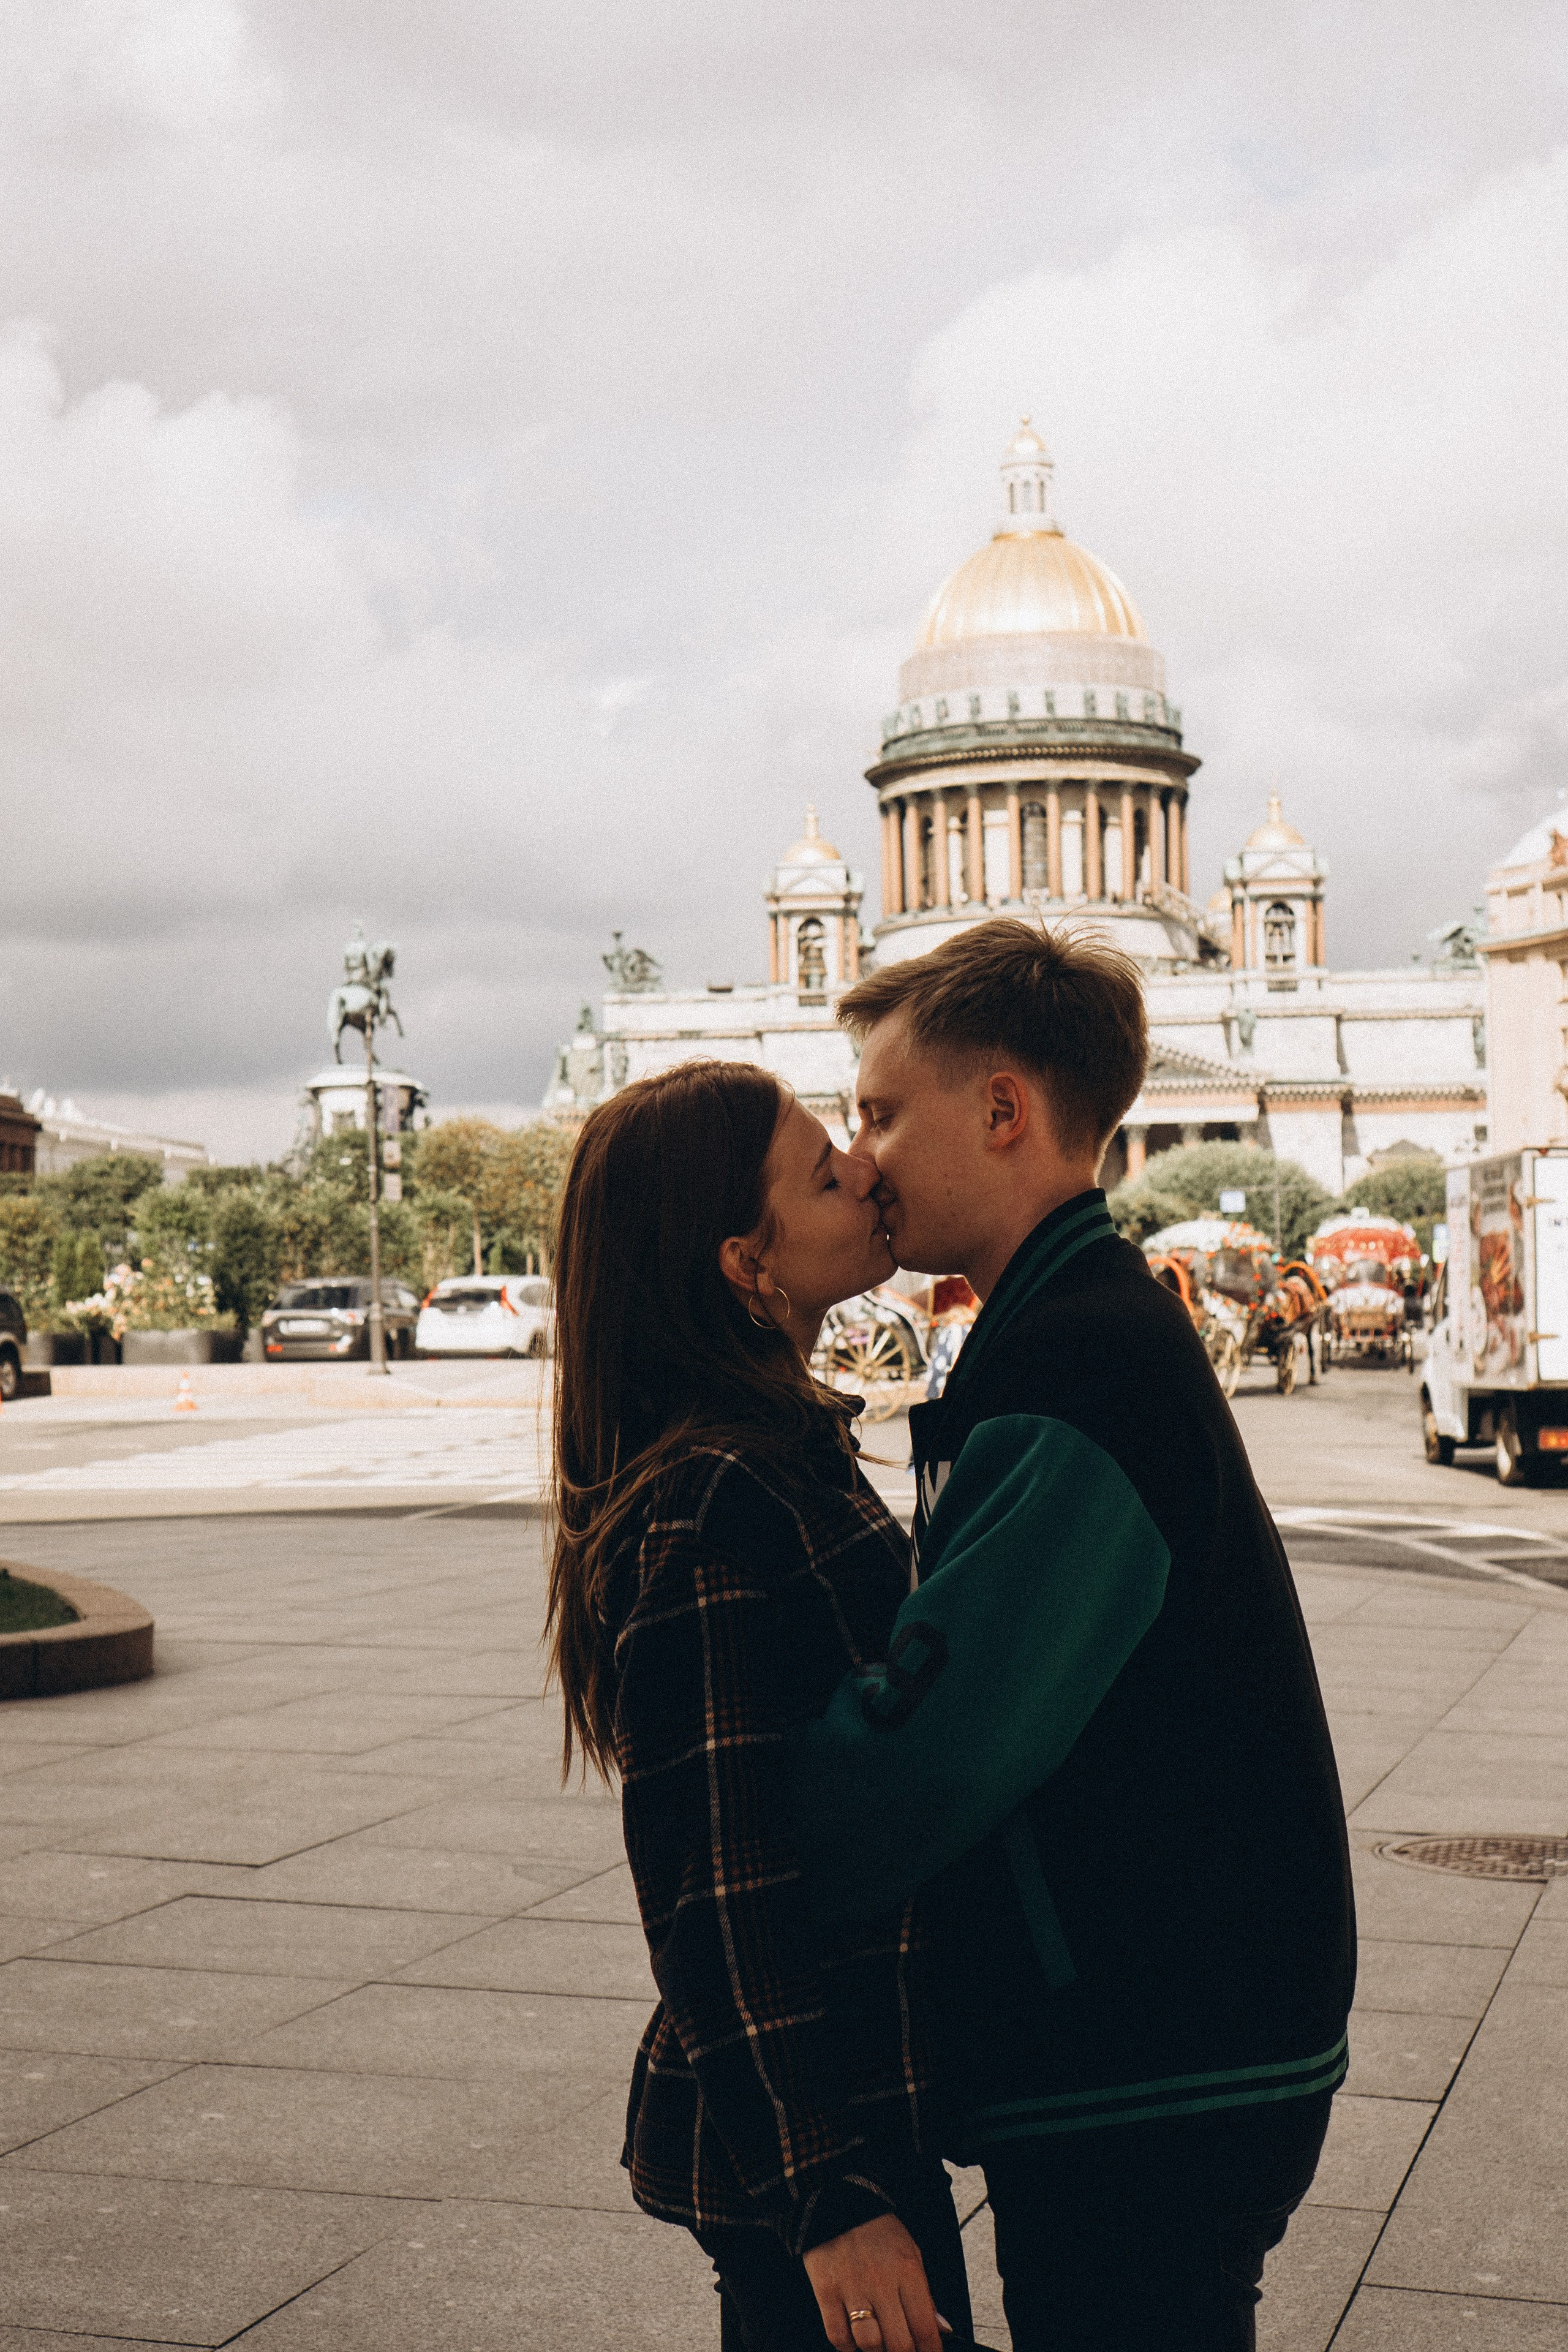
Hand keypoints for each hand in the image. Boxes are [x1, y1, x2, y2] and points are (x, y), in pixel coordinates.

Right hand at [803, 2213, 945, 2351]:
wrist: (838, 2200)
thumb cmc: (878, 2231)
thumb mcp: (911, 2253)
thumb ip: (925, 2294)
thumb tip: (940, 2328)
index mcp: (907, 2272)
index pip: (924, 2327)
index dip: (930, 2351)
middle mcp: (881, 2283)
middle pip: (898, 2343)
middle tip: (903, 2349)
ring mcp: (851, 2288)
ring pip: (869, 2344)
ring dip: (876, 2351)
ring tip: (879, 2343)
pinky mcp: (826, 2291)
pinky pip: (837, 2336)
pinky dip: (847, 2346)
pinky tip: (853, 2339)